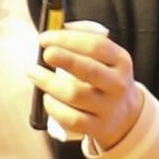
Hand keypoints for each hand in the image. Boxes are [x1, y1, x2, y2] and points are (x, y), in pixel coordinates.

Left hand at [29, 23, 143, 148]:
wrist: (125, 115)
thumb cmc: (103, 77)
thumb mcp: (104, 58)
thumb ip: (81, 42)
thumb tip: (52, 31)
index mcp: (120, 60)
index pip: (96, 45)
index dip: (67, 39)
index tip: (44, 38)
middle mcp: (118, 84)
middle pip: (89, 70)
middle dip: (63, 59)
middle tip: (44, 53)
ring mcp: (109, 108)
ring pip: (75, 95)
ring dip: (49, 82)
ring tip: (34, 73)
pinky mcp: (98, 128)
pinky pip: (71, 119)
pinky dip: (54, 107)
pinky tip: (46, 98)